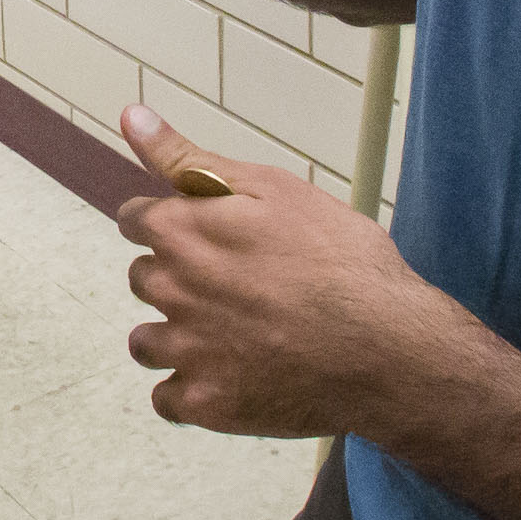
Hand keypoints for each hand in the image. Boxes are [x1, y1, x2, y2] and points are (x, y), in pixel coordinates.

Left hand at [115, 115, 490, 439]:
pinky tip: (231, 379)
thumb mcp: (272, 188)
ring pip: (147, 342)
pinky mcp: (206, 404)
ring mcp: (186, 351)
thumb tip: (129, 115)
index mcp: (181, 232)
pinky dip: (192, 391)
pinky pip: (168, 399)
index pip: (135, 220)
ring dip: (176, 337)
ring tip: (233, 337)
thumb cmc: (341, 261)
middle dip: (179, 278)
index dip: (172, 224)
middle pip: (144, 279)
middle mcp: (171, 290)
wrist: (390, 349)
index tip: (206, 237)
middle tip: (239, 288)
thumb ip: (188, 158)